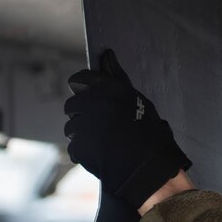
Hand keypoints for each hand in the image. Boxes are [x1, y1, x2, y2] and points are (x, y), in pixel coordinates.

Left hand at [64, 49, 191, 209]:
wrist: (150, 166)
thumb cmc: (148, 132)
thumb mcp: (136, 100)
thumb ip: (117, 77)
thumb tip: (106, 54)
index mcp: (109, 89)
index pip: (80, 79)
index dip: (82, 89)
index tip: (87, 97)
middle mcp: (94, 103)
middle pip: (72, 105)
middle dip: (81, 115)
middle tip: (100, 127)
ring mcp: (84, 126)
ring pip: (71, 128)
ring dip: (82, 135)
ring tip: (103, 143)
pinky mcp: (78, 146)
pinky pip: (74, 148)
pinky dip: (83, 153)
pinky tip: (101, 155)